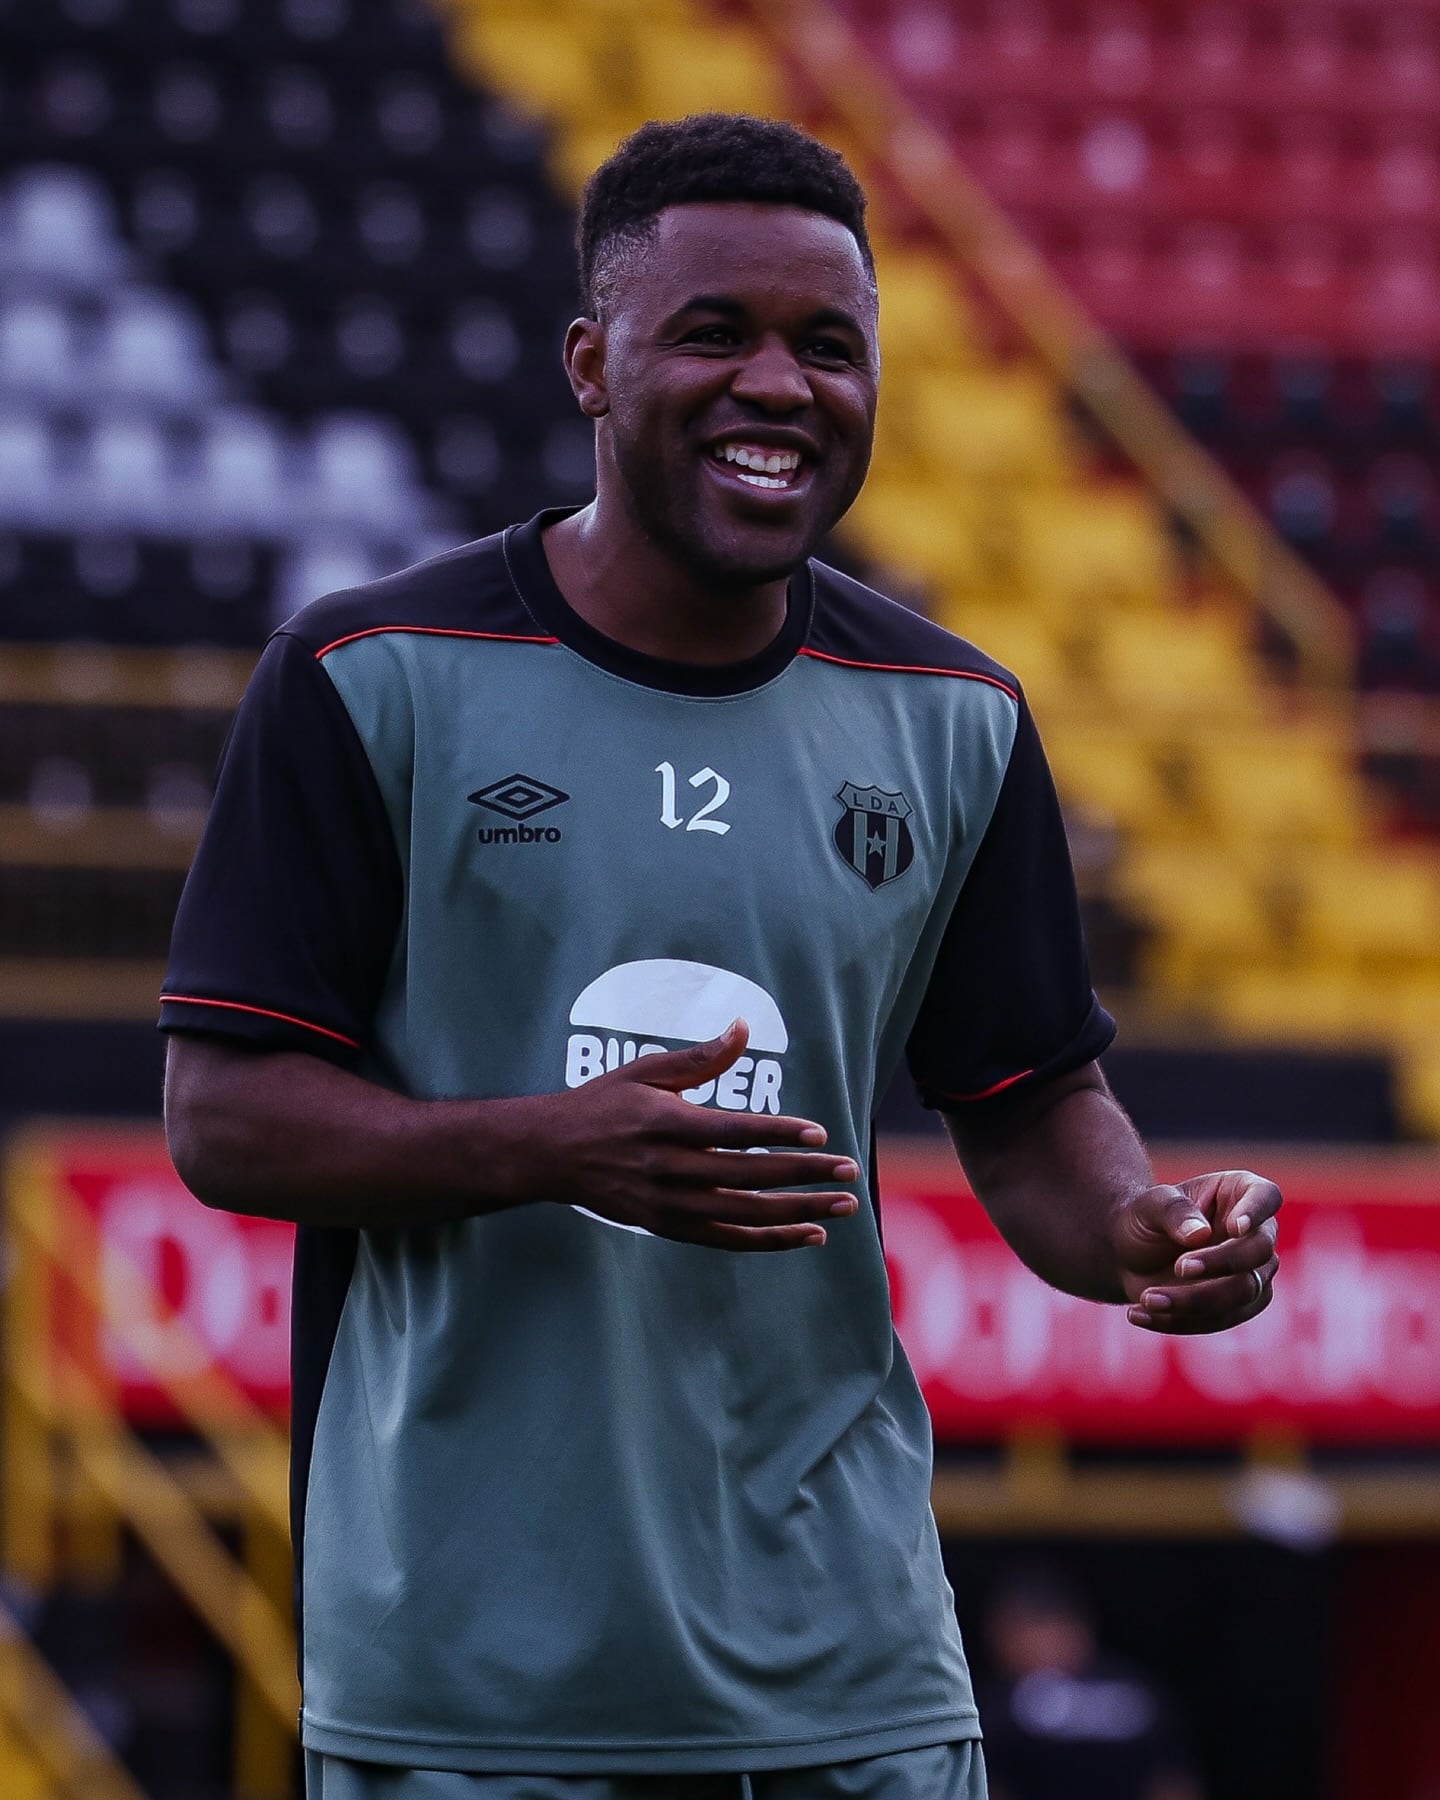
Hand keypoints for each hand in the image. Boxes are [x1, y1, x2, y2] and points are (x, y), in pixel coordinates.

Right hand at [512, 1019, 859, 1251]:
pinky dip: (769, 1240)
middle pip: (748, 1176)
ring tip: (842, 1206)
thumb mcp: (646, 1070)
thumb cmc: (603, 1104)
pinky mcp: (667, 1226)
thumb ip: (700, 1058)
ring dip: (797, 1212)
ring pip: (744, 1215)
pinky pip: (727, 1240)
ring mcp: (668, 1204)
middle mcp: (668, 1168)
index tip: (820, 1132)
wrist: (551, 1154)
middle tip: (849, 1171)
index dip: (778, 1133)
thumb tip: (743, 1026)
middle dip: (804, 1175)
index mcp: (665, 1123)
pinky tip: (807, 1233)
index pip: (732, 1131)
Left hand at [1112, 1170, 1281, 1333]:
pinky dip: (1181, 1321)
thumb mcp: (1149, 1205)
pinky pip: (1221, 1320)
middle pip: (1260, 1251)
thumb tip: (1200, 1235)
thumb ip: (1173, 1212)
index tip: (1235, 1228)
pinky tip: (1141, 1314)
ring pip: (1244, 1293)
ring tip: (1148, 1298)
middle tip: (1179, 1267)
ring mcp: (1253, 1272)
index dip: (1257, 1211)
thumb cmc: (1146, 1219)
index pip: (1266, 1196)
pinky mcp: (1239, 1307)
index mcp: (1240, 1192)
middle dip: (1220, 1263)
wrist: (1130, 1256)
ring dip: (1196, 1300)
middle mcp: (1256, 1233)